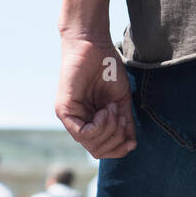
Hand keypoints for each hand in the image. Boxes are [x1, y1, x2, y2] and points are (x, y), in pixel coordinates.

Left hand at [55, 36, 136, 160]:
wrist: (94, 45)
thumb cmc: (107, 68)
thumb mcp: (121, 99)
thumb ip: (124, 121)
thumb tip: (131, 144)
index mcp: (91, 121)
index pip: (102, 150)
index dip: (119, 147)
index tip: (131, 134)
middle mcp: (78, 122)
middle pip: (98, 151)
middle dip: (116, 138)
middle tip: (121, 116)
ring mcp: (70, 118)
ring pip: (91, 144)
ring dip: (110, 130)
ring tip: (113, 109)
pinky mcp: (64, 110)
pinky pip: (82, 134)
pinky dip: (99, 126)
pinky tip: (105, 110)